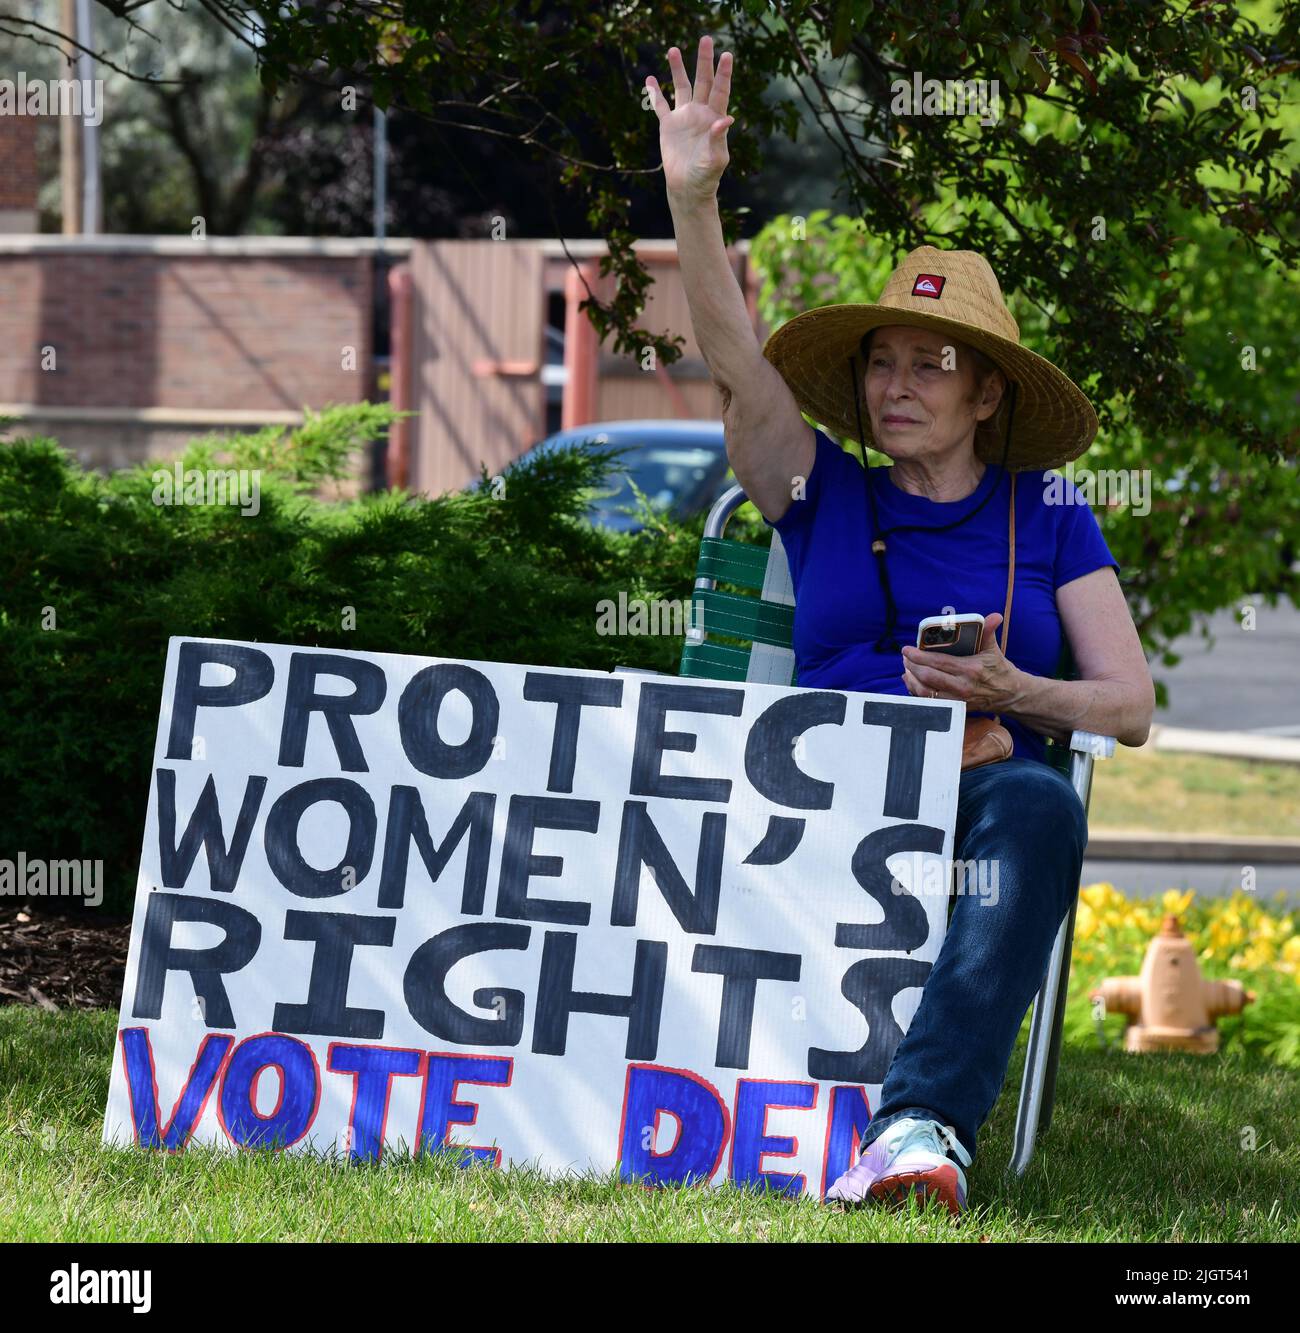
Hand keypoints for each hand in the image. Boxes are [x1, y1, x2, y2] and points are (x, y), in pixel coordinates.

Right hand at [646, 36, 733, 203]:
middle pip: (703, 82)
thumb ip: (719, 139)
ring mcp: (684, 118)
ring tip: (673, 49)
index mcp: (715, 119)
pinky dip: (655, 93)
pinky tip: (651, 79)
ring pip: (681, 87)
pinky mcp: (668, 126)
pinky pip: (660, 106)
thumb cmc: (706, 177)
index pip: (720, 91)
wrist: (688, 188)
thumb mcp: (716, 160)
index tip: (726, 55)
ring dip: (678, 69)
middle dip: (704, 61)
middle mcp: (700, 113)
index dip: (724, 73)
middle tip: (706, 39)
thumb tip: (726, 119)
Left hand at [900, 612, 1025, 711]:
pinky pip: (930, 702)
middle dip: (912, 666)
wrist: (1010, 695)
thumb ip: (988, 632)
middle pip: (927, 677)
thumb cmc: (999, 669)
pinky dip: (917, 692)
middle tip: (905, 657)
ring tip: (906, 668)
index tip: (906, 649)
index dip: (919, 656)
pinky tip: (912, 682)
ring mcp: (958, 700)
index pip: (938, 662)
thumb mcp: (993, 650)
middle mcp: (962, 686)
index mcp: (970, 669)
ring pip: (925, 692)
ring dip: (911, 680)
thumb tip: (994, 616)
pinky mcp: (955, 709)